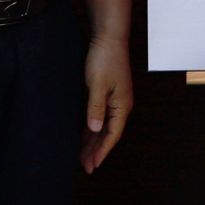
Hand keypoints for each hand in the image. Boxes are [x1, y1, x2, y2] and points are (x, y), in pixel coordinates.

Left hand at [80, 34, 133, 173]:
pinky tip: (84, 134)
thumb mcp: (97, 86)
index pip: (112, 135)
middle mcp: (121, 105)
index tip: (91, 166)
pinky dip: (92, 127)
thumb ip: (95, 109)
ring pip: (103, 126)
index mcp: (122, 106)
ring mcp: (115, 99)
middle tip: (85, 167)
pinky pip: (100, 116)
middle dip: (97, 150)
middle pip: (108, 134)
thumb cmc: (104, 59)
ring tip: (82, 155)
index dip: (101, 152)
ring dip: (94, 141)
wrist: (108, 37)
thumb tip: (95, 130)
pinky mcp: (107, 92)